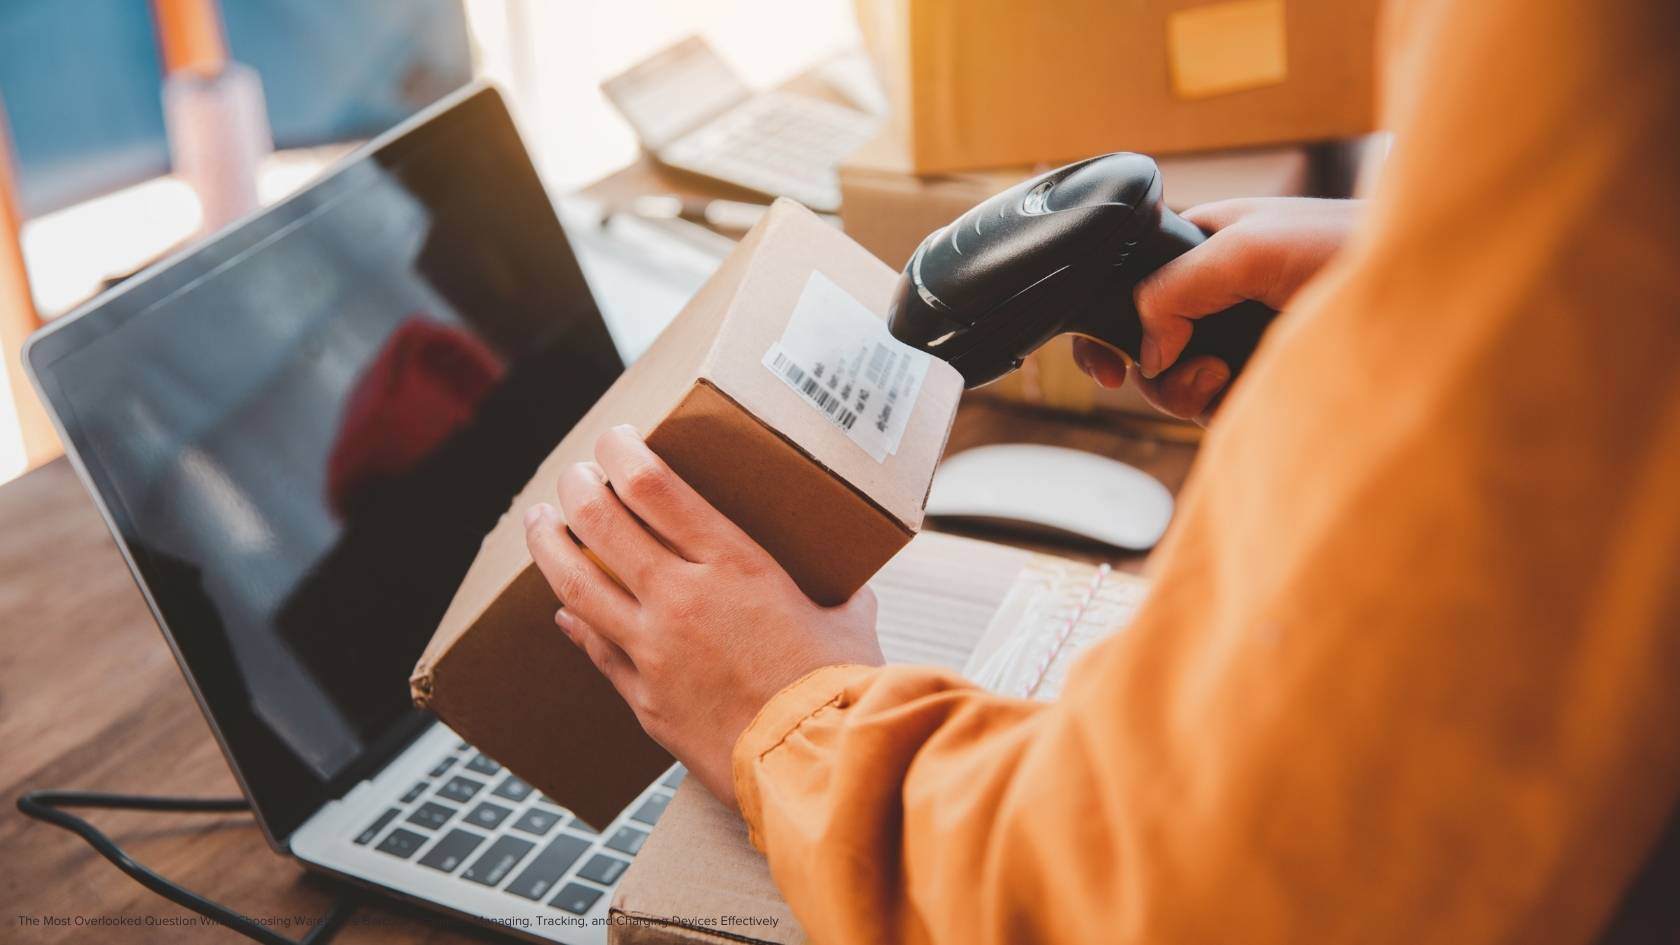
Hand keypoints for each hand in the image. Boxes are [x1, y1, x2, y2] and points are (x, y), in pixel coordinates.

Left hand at [523, 425, 883, 808]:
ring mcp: (654, 651)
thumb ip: (838, 593)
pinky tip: (564, 611)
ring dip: (549, 546)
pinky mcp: (644, 699)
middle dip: (577, 488)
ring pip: (577, 584)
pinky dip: (574, 623)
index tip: (614, 438)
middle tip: (573, 475)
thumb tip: (851, 591)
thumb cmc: (842, 690)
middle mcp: (683, 599)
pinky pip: (595, 649)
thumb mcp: (848, 620)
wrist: (816, 768)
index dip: (622, 452)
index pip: (654, 487)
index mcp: (736, 566)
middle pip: (601, 523)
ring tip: (540, 524)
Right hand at [1071, 197, 1362, 423]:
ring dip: (1189, 393)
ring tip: (1228, 375)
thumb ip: (1176, 285)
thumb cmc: (1349, 245)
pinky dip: (1222, 410)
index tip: (1109, 367)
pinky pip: (1218, 412)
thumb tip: (1146, 349)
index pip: (1130, 286)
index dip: (1106, 325)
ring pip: (1177, 388)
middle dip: (1158, 371)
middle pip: (1146, 349)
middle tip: (1199, 369)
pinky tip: (1250, 391)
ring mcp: (1240, 342)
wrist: (1428, 296)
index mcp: (1203, 246)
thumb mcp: (1248, 247)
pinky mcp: (1265, 382)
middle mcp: (1217, 297)